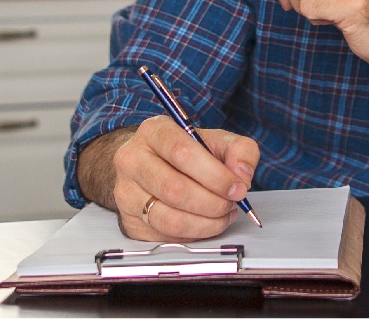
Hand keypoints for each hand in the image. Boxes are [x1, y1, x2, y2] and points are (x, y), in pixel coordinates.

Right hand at [109, 115, 258, 240]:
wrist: (151, 165)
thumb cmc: (186, 153)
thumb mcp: (217, 141)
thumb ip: (240, 150)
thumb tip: (242, 175)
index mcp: (155, 131)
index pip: (183, 152)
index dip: (215, 175)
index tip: (237, 188)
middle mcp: (132, 160)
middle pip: (175, 189)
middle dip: (213, 203)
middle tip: (231, 205)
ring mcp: (126, 192)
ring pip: (169, 219)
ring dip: (205, 223)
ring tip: (222, 216)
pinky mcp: (129, 221)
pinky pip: (165, 236)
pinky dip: (193, 234)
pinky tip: (205, 223)